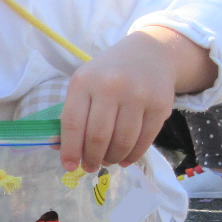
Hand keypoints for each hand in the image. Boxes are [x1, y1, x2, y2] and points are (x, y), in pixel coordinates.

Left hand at [60, 31, 179, 172]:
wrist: (149, 54)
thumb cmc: (107, 75)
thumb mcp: (84, 85)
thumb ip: (72, 115)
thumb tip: (61, 150)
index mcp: (84, 82)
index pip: (72, 123)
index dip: (70, 150)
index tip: (69, 166)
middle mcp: (110, 86)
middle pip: (98, 136)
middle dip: (92, 158)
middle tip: (90, 166)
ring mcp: (138, 95)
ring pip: (122, 141)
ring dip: (112, 158)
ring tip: (107, 161)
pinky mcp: (160, 105)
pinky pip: (144, 140)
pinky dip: (132, 155)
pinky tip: (124, 159)